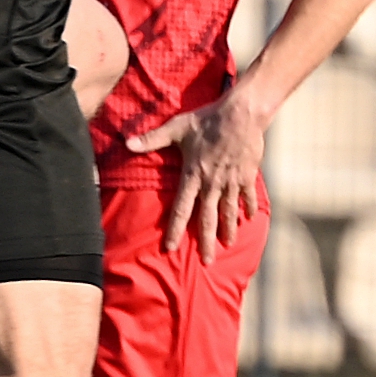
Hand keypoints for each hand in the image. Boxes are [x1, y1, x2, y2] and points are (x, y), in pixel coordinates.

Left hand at [127, 84, 273, 254]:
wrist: (242, 114)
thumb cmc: (207, 119)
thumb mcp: (177, 128)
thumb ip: (152, 139)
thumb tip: (126, 144)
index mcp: (193, 176)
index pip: (182, 209)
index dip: (175, 229)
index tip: (170, 247)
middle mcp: (212, 184)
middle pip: (208, 219)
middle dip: (207, 242)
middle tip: (207, 262)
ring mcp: (231, 181)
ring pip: (229, 211)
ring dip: (229, 230)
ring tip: (228, 245)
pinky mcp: (247, 175)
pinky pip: (247, 197)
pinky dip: (248, 208)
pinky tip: (248, 219)